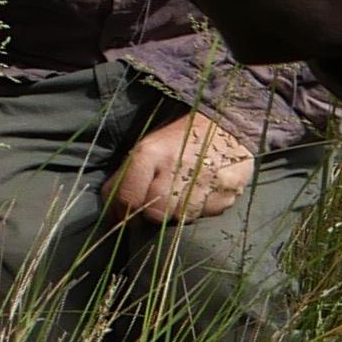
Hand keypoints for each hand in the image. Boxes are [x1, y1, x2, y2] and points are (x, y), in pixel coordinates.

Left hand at [110, 106, 258, 228]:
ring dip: (175, 214)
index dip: (121, 213)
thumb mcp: (147, 146)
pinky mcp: (228, 191)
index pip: (128, 196)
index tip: (121, 218)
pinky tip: (200, 194)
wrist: (224, 122)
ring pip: (181, 218)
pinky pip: (206, 214)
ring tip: (178, 197)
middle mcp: (177, 167)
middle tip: (152, 209)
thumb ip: (129, 174)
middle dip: (150, 215)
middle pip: (155, 213)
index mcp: (150, 152)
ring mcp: (206, 181)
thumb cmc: (178, 137)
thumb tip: (113, 211)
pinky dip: (199, 210)